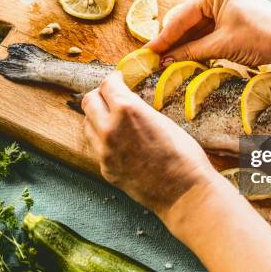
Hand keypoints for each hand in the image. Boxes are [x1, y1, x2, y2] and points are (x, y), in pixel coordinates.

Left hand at [81, 71, 219, 217]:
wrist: (184, 192)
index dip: (114, 79)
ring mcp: (104, 151)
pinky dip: (102, 138)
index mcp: (126, 110)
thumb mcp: (162, 120)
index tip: (118, 80)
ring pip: (86, 124)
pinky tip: (119, 141)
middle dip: (100, 95)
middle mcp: (109, 128)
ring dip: (97, 117)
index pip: (107, 84)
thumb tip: (127, 101)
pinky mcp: (105, 168)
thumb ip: (138, 109)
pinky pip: (96, 146)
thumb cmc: (184, 155)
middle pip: (88, 101)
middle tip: (112, 96)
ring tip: (113, 119)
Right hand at [147, 0, 270, 66]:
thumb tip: (165, 61)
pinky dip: (197, 47)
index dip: (163, 38)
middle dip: (172, 42)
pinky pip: (208, 33)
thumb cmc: (261, 36)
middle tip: (154, 62)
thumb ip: (191, 52)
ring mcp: (224, 7)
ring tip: (166, 64)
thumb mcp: (222, 45)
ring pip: (196, 30)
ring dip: (183, 47)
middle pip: (186, 22)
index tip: (147, 53)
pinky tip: (185, 60)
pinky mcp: (231, 20)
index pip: (180, 17)